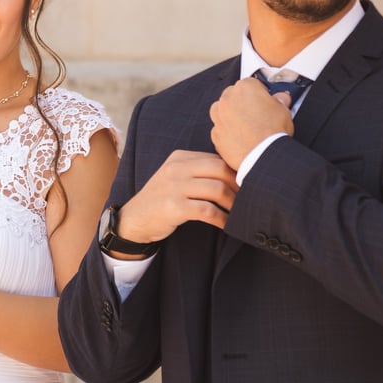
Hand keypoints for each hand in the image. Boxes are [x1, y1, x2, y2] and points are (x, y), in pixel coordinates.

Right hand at [116, 150, 237, 244]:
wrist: (134, 219)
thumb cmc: (161, 199)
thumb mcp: (176, 177)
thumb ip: (198, 172)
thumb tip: (236, 175)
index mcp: (180, 157)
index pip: (217, 159)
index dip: (236, 173)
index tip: (247, 186)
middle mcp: (177, 168)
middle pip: (220, 170)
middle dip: (239, 186)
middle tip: (248, 200)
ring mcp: (174, 186)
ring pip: (216, 189)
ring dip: (233, 204)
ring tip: (240, 214)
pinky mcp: (174, 207)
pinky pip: (208, 210)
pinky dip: (222, 219)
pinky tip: (226, 225)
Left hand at [210, 77, 293, 169]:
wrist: (263, 156)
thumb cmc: (273, 132)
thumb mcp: (284, 110)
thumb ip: (279, 100)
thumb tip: (281, 98)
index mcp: (245, 87)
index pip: (251, 84)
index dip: (259, 93)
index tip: (263, 101)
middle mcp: (227, 99)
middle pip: (234, 95)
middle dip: (243, 103)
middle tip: (256, 115)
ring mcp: (218, 116)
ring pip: (222, 111)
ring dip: (231, 116)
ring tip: (247, 127)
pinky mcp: (215, 133)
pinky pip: (221, 129)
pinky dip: (228, 133)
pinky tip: (241, 139)